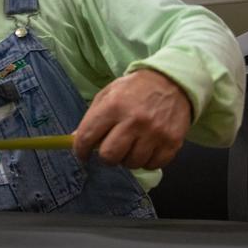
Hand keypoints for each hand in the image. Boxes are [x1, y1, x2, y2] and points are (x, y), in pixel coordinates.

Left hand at [73, 69, 190, 169]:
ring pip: (131, 163)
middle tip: (110, 151)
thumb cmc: (135, 89)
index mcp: (113, 106)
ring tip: (131, 146)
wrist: (172, 81)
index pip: (88, 137)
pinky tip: (146, 148)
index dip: (80, 150)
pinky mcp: (172, 142)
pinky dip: (147, 161)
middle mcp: (134, 120)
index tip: (82, 154)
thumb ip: (91, 118)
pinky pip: (152, 165)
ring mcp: (155, 133)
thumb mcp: (108, 95)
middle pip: (109, 156)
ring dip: (128, 159)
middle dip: (106, 157)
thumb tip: (75, 140)